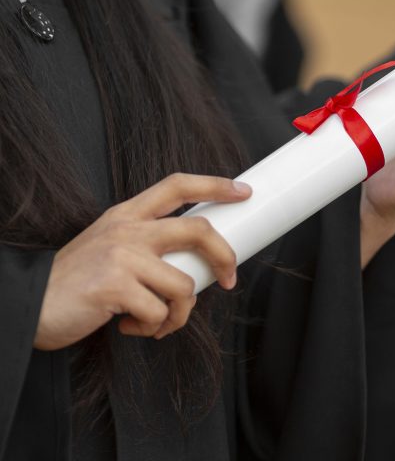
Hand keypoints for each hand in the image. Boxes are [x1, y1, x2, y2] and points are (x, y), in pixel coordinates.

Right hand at [34, 174, 251, 350]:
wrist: (33, 302)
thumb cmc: (79, 278)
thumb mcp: (112, 244)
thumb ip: (148, 241)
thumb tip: (195, 261)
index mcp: (128, 213)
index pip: (178, 185)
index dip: (214, 185)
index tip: (242, 191)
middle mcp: (128, 228)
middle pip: (198, 230)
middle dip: (224, 256)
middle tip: (229, 279)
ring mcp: (122, 255)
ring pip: (184, 285)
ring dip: (179, 313)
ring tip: (158, 320)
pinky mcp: (115, 286)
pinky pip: (160, 313)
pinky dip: (154, 328)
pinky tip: (132, 326)